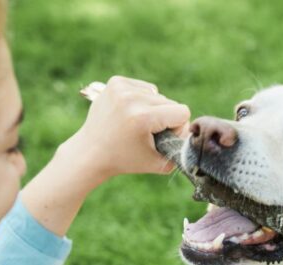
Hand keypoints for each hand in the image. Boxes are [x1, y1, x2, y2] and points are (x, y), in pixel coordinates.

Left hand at [63, 76, 190, 185]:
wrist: (90, 152)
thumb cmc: (125, 160)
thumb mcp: (158, 164)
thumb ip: (181, 153)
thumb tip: (192, 138)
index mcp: (143, 117)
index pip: (182, 112)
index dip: (178, 128)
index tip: (163, 139)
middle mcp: (131, 98)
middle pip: (170, 102)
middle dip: (165, 119)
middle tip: (148, 133)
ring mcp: (121, 88)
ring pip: (158, 94)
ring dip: (154, 108)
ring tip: (138, 123)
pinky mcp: (115, 82)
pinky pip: (144, 88)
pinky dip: (143, 99)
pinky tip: (131, 113)